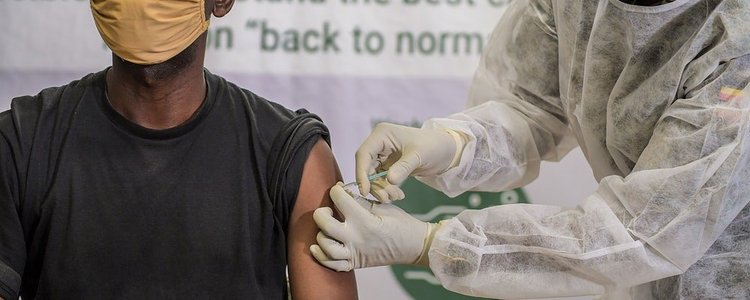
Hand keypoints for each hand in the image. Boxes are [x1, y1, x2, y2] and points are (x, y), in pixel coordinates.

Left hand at [309, 183, 437, 271]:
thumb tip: (343, 192)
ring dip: (320, 235)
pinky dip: (321, 256)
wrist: (415, 246)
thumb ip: (360, 201)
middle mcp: (357, 238)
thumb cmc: (401, 224)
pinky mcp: (355, 263)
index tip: (338, 189)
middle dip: (322, 212)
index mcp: (365, 220)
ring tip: (326, 228)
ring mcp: (355, 253)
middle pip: (325, 223)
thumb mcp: (382, 207)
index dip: (336, 190)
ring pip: (325, 246)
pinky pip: (332, 264)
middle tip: (328, 209)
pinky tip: (318, 246)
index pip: (339, 199)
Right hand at [356, 123, 464, 201]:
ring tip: (396, 197)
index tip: (365, 191)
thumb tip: (389, 180)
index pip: (363, 154)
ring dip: (382, 189)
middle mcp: (379, 143)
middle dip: (374, 184)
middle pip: (366, 167)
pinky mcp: (388, 166)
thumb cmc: (433, 146)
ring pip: (372, 176)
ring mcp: (383, 155)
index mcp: (382, 134)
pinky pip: (381, 180)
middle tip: (386, 198)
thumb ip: (403, 167)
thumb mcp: (418, 156)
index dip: (361, 173)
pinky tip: (399, 195)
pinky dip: (388, 189)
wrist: (446, 151)